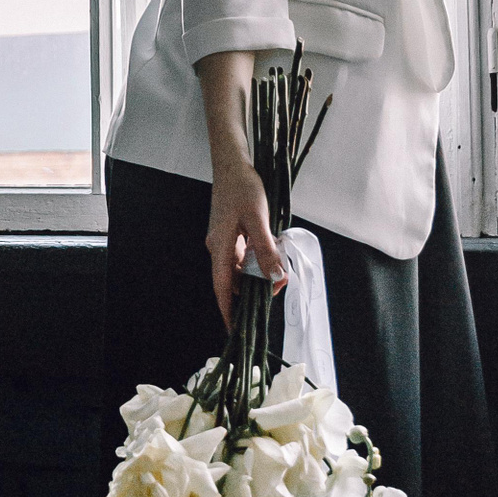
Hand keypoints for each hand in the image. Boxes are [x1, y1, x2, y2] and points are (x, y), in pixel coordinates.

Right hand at [207, 161, 285, 329]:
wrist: (231, 165)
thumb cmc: (243, 188)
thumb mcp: (258, 219)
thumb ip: (266, 249)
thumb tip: (275, 277)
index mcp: (220, 248)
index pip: (223, 288)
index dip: (228, 311)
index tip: (234, 331)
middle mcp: (218, 248)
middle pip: (233, 281)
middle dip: (254, 290)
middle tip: (279, 285)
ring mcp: (222, 241)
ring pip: (240, 268)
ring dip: (258, 273)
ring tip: (278, 270)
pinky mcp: (229, 234)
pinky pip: (242, 256)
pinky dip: (256, 260)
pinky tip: (270, 253)